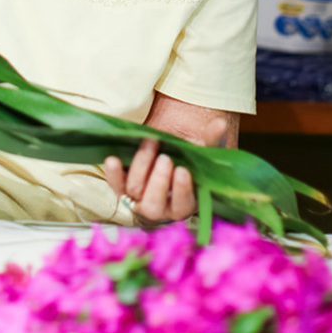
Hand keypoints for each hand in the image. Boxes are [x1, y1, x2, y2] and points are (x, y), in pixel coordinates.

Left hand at [103, 116, 227, 223]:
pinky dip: (113, 173)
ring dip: (141, 166)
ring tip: (150, 143)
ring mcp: (139, 200)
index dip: (181, 190)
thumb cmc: (188, 161)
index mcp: (183, 204)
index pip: (182, 204)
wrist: (166, 158)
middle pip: (154, 203)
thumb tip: (219, 123)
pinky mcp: (123, 190)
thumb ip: (211, 141)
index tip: (183, 170)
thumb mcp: (202, 153)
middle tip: (165, 158)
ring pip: (135, 191)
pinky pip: (116, 186)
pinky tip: (111, 159)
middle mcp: (160, 209)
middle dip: (159, 181)